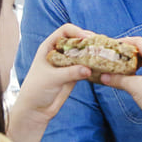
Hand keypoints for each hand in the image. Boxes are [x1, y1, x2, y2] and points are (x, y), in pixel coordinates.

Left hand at [8, 24, 93, 141]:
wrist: (36, 110)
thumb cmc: (36, 90)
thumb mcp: (52, 78)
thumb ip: (70, 72)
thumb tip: (88, 69)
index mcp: (49, 46)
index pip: (65, 31)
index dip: (77, 31)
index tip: (88, 38)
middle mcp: (60, 52)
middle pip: (78, 40)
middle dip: (89, 41)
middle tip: (102, 46)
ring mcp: (68, 63)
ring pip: (84, 53)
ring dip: (94, 53)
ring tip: (105, 55)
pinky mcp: (75, 73)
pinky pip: (87, 66)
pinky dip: (95, 65)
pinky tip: (103, 66)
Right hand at [100, 37, 141, 141]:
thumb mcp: (134, 87)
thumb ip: (118, 79)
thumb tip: (104, 77)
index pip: (139, 42)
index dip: (124, 42)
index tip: (113, 46)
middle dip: (130, 54)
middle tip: (116, 58)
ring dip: (137, 63)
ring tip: (124, 69)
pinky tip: (136, 79)